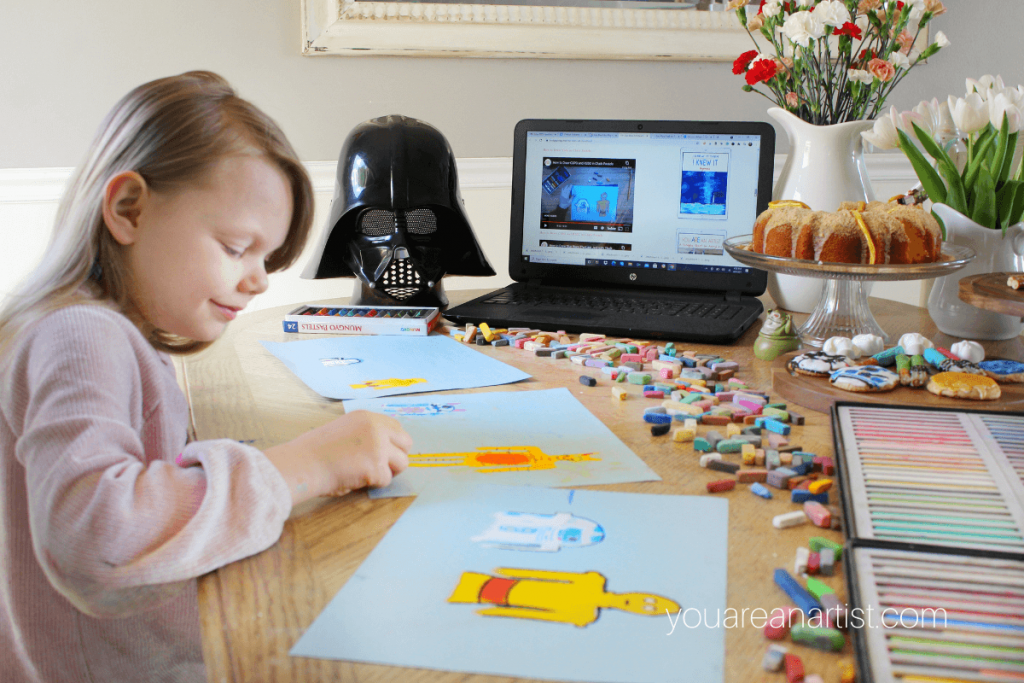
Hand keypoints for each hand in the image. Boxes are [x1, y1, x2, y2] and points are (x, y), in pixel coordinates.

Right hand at [264, 410, 411, 505]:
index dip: (394, 443)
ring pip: (402, 463)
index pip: (397, 427)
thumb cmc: (316, 451)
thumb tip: (385, 447)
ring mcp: (378, 447)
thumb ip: (365, 434)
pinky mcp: (376, 467)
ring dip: (388, 472)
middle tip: (381, 466)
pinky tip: (355, 479)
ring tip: (367, 474)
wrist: (303, 463)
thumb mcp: (344, 429)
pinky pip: (386, 480)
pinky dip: (373, 484)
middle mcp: (376, 428)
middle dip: (397, 457)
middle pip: (406, 443)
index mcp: (367, 417)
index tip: (386, 453)